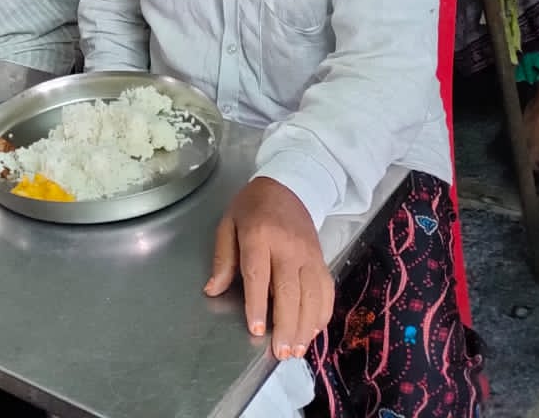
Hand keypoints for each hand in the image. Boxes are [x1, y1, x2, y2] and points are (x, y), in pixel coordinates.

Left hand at [204, 178, 333, 359]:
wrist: (289, 186)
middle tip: (281, 352)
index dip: (258, 303)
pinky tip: (313, 331)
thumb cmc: (252, 207)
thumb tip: (212, 289)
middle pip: (289, 290)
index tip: (256, 329)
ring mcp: (309, 254)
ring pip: (311, 295)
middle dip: (286, 324)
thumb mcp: (228, 223)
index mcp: (259, 235)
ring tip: (296, 350)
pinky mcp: (322, 259)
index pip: (259, 274)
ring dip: (305, 326)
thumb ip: (222, 257)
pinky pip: (326, 290)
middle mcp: (288, 246)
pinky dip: (322, 313)